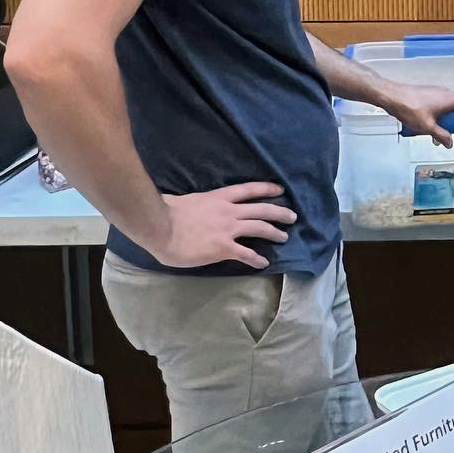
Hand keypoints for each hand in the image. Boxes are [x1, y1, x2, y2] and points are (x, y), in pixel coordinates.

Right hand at [149, 182, 297, 269]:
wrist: (161, 228)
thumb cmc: (167, 213)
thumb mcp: (187, 200)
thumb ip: (199, 204)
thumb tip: (194, 207)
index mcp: (219, 198)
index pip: (248, 189)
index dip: (266, 189)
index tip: (280, 190)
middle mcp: (228, 211)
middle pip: (261, 209)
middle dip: (279, 212)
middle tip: (292, 216)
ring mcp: (228, 229)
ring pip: (260, 227)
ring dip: (274, 232)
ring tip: (284, 236)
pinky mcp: (223, 247)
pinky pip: (246, 253)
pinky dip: (257, 259)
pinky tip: (264, 263)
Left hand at [380, 82, 453, 147]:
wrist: (392, 96)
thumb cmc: (409, 107)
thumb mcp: (428, 127)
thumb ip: (441, 136)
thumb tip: (449, 142)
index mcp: (450, 99)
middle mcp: (446, 93)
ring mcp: (436, 92)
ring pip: (449, 106)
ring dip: (449, 119)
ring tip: (442, 134)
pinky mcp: (428, 94)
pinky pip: (440, 105)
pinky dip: (440, 116)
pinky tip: (430, 127)